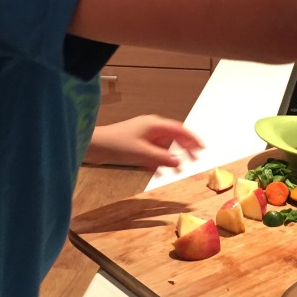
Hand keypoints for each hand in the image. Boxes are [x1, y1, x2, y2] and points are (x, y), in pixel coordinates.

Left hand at [84, 115, 203, 170]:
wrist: (94, 145)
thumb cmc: (115, 144)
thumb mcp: (141, 153)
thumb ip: (161, 158)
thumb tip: (179, 162)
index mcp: (154, 125)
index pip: (179, 130)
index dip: (192, 138)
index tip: (202, 148)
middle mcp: (151, 128)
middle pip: (173, 137)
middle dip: (184, 148)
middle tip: (194, 159)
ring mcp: (143, 135)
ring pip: (163, 146)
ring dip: (170, 157)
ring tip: (177, 169)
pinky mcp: (136, 144)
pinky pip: (152, 152)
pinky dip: (157, 160)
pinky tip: (159, 171)